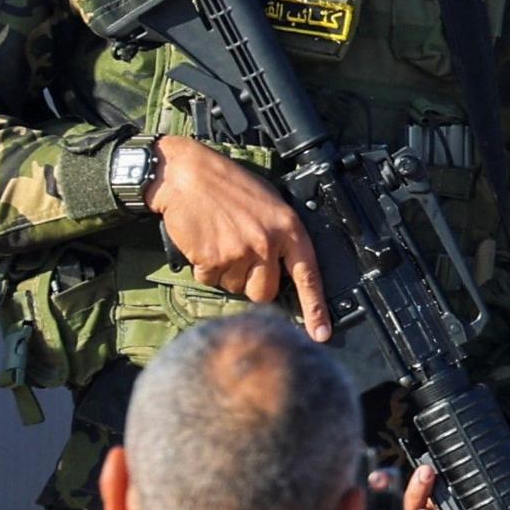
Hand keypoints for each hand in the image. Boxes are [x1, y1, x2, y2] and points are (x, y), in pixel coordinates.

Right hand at [145, 137, 328, 340]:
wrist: (188, 175)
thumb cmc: (230, 186)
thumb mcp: (270, 204)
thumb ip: (281, 237)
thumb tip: (283, 270)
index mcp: (288, 228)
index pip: (307, 275)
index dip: (316, 308)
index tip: (321, 334)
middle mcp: (267, 243)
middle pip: (264, 293)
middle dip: (252, 286)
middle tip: (242, 259)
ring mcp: (238, 253)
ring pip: (234, 288)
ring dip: (226, 273)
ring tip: (222, 240)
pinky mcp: (211, 260)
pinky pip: (209, 280)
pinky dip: (205, 267)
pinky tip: (205, 242)